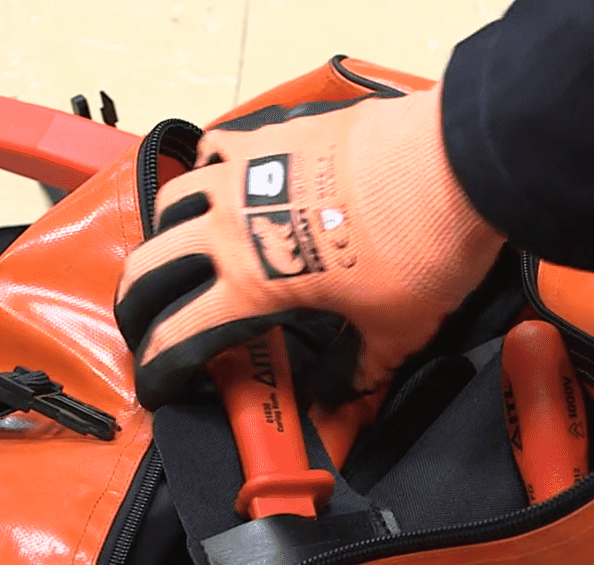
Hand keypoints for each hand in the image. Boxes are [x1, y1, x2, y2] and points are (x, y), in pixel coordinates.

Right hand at [115, 86, 503, 409]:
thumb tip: (338, 401)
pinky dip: (207, 173)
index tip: (156, 388)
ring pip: (172, 202)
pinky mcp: (273, 135)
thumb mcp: (395, 331)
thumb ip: (359, 371)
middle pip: (150, 266)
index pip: (177, 335)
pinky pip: (216, 151)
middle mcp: (231, 227)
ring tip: (176, 254)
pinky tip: (223, 186)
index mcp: (252, 284)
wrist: (456, 163)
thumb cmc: (422, 250)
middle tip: (145, 322)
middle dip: (137, 303)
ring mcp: (247, 172)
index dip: (157, 371)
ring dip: (165, 236)